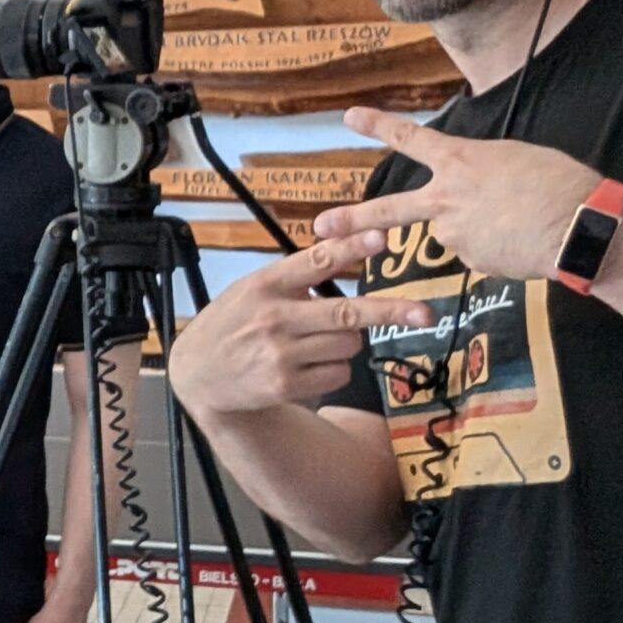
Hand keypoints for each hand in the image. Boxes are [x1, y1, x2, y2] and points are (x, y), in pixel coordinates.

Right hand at [170, 228, 436, 416]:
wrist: (197, 373)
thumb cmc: (232, 323)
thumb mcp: (251, 290)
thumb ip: (293, 278)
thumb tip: (347, 255)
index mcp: (266, 284)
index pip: (315, 262)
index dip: (351, 248)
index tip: (381, 238)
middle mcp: (274, 318)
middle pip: (347, 313)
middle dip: (390, 312)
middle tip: (424, 313)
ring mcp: (280, 354)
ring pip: (348, 345)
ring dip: (346, 342)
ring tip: (315, 342)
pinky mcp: (286, 385)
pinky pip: (338, 373)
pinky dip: (334, 369)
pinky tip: (305, 366)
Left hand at [311, 107, 600, 279]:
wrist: (577, 226)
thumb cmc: (558, 184)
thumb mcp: (516, 159)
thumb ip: (483, 173)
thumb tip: (474, 194)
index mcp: (460, 161)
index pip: (411, 138)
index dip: (378, 125)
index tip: (349, 117)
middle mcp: (447, 197)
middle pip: (389, 209)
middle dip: (352, 219)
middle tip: (320, 225)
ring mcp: (454, 232)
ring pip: (454, 232)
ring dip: (478, 230)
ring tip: (518, 223)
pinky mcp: (470, 260)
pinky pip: (478, 252)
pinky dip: (496, 249)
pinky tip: (521, 242)